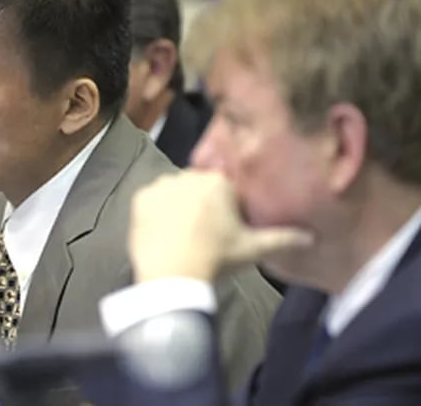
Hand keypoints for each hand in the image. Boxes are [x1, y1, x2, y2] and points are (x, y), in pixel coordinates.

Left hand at [129, 170, 312, 282]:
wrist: (172, 277)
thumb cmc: (216, 258)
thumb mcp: (252, 249)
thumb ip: (283, 238)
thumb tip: (312, 237)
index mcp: (218, 182)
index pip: (224, 188)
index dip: (225, 208)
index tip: (222, 228)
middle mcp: (188, 175)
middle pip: (197, 187)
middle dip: (201, 203)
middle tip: (202, 232)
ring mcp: (161, 185)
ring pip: (174, 191)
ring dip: (177, 205)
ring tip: (181, 232)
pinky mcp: (140, 197)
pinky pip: (151, 199)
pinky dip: (156, 211)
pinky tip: (163, 230)